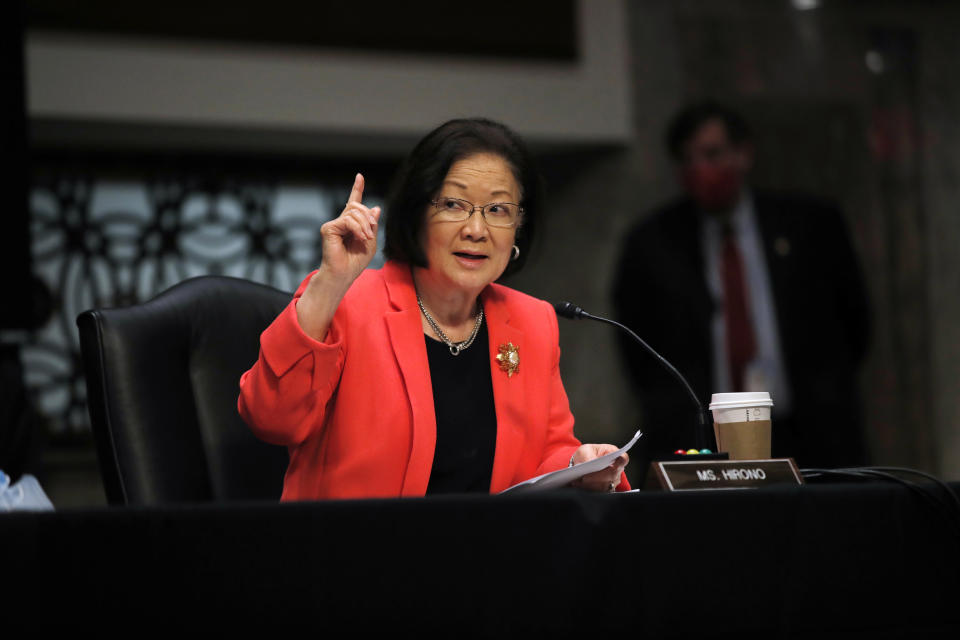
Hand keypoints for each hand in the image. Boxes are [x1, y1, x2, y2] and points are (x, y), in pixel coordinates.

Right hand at [296, 173, 380, 339]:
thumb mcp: (370, 242)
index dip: (357, 188)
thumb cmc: (355, 262)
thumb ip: (372, 225)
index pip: (353, 202)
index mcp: (351, 224)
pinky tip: (360, 238)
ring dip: (365, 225)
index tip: (359, 176)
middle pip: (357, 206)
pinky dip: (358, 228)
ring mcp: (333, 224)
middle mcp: (340, 222)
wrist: (343, 275)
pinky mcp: (328, 228)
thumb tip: (375, 207)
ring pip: (354, 212)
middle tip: (371, 233)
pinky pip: (348, 220)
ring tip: (366, 238)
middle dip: (368, 218)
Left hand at [569, 444, 628, 491]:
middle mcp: (617, 469)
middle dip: (598, 477)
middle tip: (584, 477)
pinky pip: (600, 492)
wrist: (583, 463)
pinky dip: (589, 489)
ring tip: (578, 482)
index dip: (619, 463)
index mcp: (615, 454)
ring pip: (606, 485)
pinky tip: (579, 486)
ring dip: (592, 484)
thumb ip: (588, 456)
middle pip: (613, 475)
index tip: (611, 467)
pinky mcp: (606, 489)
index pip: (623, 459)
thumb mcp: (585, 450)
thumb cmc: (587, 453)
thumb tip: (589, 463)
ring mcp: (613, 480)